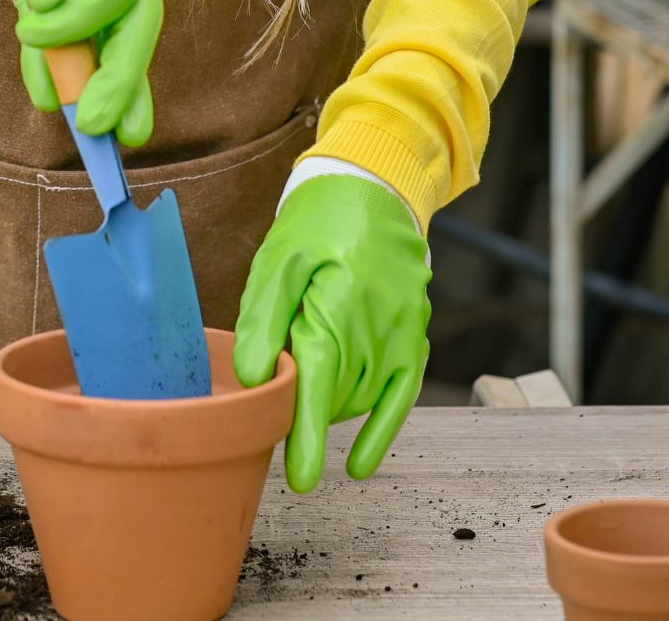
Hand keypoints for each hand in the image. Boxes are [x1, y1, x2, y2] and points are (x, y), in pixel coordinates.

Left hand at [233, 174, 430, 491]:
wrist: (373, 190)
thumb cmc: (317, 222)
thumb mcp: (278, 260)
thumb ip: (265, 319)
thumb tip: (255, 378)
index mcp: (339, 305)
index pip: (322, 382)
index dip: (308, 433)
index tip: (301, 477)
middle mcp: (378, 327)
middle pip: (336, 394)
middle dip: (302, 412)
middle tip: (265, 403)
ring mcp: (403, 335)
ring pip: (360, 398)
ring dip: (328, 409)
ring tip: (296, 394)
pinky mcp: (413, 339)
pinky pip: (402, 395)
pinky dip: (381, 430)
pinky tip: (360, 464)